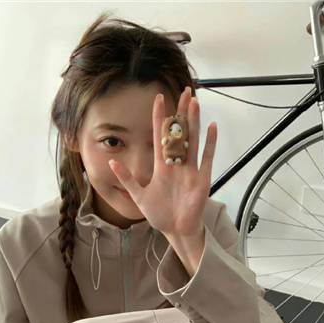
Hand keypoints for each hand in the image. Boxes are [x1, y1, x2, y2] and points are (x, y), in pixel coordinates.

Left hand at [108, 86, 217, 237]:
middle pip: (179, 133)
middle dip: (181, 112)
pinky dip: (209, 143)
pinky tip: (211, 127)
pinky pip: (207, 158)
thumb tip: (112, 162)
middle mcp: (176, 164)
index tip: (159, 99)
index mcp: (161, 166)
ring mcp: (190, 170)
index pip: (159, 136)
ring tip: (195, 102)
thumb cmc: (159, 214)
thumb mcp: (139, 196)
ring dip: (194, 122)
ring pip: (192, 140)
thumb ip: (127, 179)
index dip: (159, 118)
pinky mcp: (202, 178)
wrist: (176, 229)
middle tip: (184, 92)